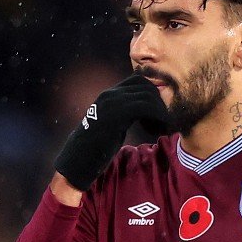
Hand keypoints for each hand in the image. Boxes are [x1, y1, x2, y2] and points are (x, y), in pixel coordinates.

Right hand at [53, 74, 170, 190]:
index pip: (137, 81)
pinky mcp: (116, 114)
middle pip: (145, 85)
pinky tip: (156, 131)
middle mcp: (110, 95)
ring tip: (161, 127)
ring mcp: (113, 103)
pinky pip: (145, 107)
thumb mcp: (111, 126)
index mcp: (109, 96)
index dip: (152, 94)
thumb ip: (123, 116)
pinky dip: (157, 117)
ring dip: (160, 111)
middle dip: (159, 102)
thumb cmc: (94, 148)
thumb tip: (138, 114)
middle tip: (162, 121)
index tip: (156, 113)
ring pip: (147, 95)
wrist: (78, 159)